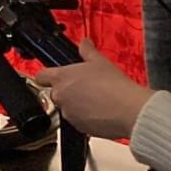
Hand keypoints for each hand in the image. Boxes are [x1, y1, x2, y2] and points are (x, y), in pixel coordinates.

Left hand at [34, 41, 154, 140]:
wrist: (129, 110)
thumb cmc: (115, 87)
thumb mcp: (100, 62)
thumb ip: (87, 51)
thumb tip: (84, 43)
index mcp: (61, 77)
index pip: (41, 76)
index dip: (47, 76)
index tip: (52, 76)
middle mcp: (60, 96)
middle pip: (56, 92)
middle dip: (68, 91)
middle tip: (86, 88)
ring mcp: (68, 113)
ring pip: (67, 107)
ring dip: (77, 105)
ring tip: (96, 100)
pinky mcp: (78, 127)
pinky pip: (78, 121)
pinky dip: (86, 117)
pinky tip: (100, 111)